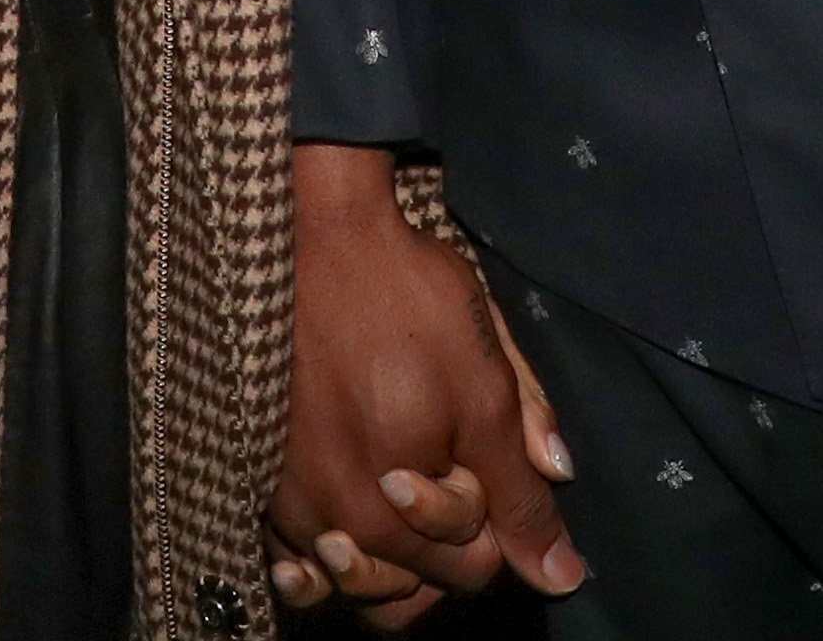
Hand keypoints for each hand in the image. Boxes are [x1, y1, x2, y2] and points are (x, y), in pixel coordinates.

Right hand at [269, 143, 584, 621]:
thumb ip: (520, 487)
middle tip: (443, 460)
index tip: (479, 455)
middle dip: (445, 539)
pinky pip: (297, 562)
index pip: (475, 567)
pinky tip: (343, 516)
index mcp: (407, 503)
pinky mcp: (260, 483)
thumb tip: (561, 574)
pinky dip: (324, 557)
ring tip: (397, 477)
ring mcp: (295, 508)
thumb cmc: (407, 300)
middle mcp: (344, 525)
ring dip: (388, 554)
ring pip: (357, 581)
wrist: (317, 237)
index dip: (493, 517)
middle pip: (415, 585)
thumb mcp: (486, 381)